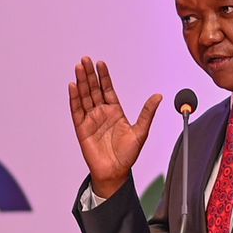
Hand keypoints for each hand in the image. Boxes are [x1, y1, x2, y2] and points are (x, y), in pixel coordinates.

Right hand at [68, 57, 161, 199]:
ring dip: (81, 82)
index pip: (107, 89)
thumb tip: (158, 96)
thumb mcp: (141, 131)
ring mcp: (91, 120)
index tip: (101, 63)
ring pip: (84, 97)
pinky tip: (73, 86)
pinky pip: (77, 111)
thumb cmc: (127, 155)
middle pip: (94, 89)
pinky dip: (74, 98)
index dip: (104, 76)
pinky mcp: (82, 128)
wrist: (115, 172)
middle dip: (90, 74)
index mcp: (115, 112)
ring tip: (79, 67)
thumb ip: (147, 113)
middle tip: (86, 59)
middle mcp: (101, 113)